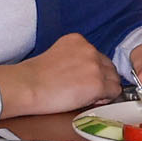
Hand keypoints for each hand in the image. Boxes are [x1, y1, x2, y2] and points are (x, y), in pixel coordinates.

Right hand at [0, 32, 117, 121]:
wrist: (26, 87)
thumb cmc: (34, 77)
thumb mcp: (56, 56)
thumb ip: (74, 59)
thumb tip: (86, 74)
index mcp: (77, 40)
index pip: (97, 56)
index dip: (93, 71)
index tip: (84, 80)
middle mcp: (89, 49)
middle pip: (108, 66)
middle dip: (102, 79)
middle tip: (86, 91)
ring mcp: (95, 66)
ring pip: (114, 79)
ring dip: (105, 89)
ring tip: (86, 97)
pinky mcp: (98, 83)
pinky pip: (115, 92)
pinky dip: (106, 99)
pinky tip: (90, 101)